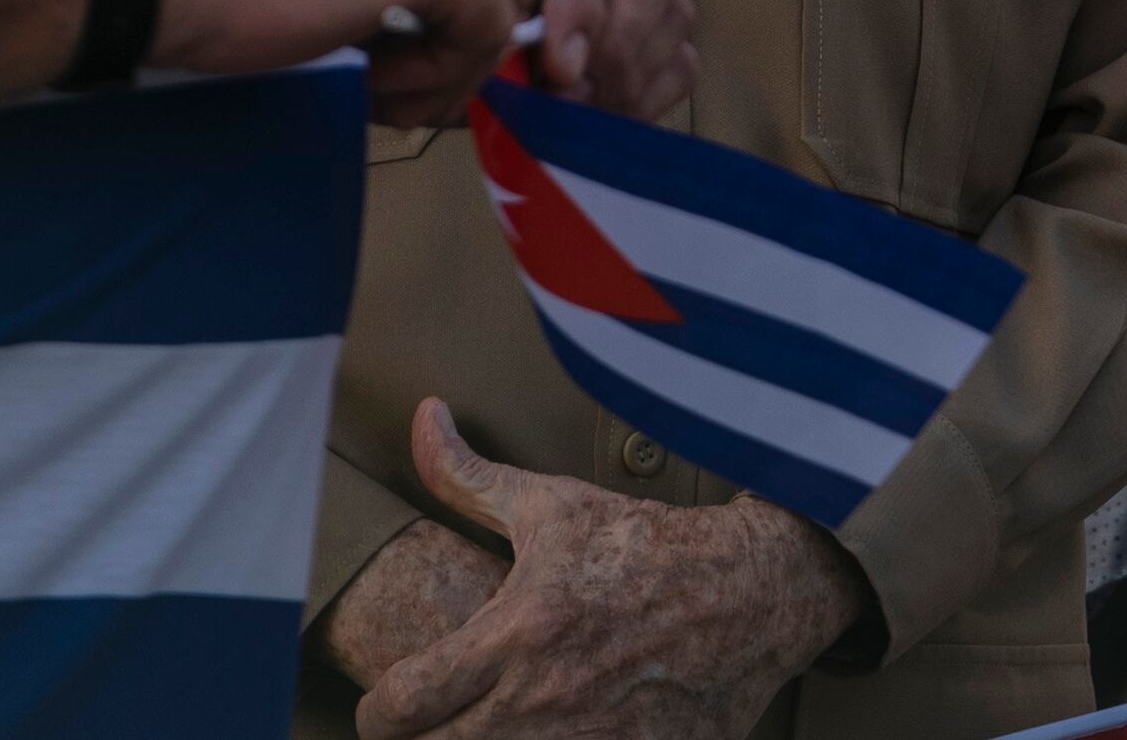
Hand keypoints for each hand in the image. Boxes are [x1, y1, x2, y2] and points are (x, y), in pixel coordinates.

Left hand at [358, 400, 868, 739]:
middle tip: (425, 726)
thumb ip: (468, 475)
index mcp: (515, 635)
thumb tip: (421, 418)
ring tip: (477, 731)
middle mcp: (544, 703)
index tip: (383, 707)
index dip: (375, 713)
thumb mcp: (552, 503)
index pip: (402, 704)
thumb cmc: (646, 547)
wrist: (751, 593)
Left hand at [459, 0, 697, 119]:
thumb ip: (476, 10)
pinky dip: (649, 92)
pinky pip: (680, 57)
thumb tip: (531, 68)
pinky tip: (602, 109)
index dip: (578, 4)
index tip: (560, 69)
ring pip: (672, 8)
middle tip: (572, 98)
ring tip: (580, 108)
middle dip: (613, 47)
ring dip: (629, 75)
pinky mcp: (657, 14)